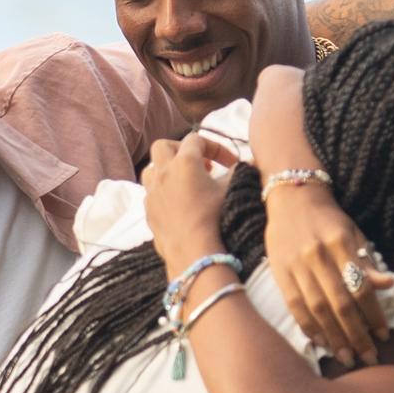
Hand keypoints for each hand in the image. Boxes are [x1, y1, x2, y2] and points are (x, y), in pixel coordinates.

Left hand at [139, 131, 238, 271]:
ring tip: (185, 181)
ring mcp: (152, 192)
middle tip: (200, 164)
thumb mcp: (231, 190)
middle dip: (181, 150)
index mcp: (184, 162)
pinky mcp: (148, 211)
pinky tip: (178, 203)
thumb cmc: (215, 218)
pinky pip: (152, 192)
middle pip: (164, 146)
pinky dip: (163, 190)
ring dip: (167, 169)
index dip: (216, 147)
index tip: (230, 163)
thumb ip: (239, 172)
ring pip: (152, 168)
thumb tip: (245, 165)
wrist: (194, 252)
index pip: (197, 140)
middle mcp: (163, 172)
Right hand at [266, 188, 393, 371]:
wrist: (292, 197)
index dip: (373, 314)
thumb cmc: (328, 219)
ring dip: (334, 337)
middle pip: (340, 303)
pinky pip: (295, 306)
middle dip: (356, 334)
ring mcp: (296, 266)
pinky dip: (309, 327)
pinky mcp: (279, 273)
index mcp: (341, 244)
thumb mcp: (353, 233)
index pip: (360, 286)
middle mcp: (318, 256)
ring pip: (317, 309)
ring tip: (346, 357)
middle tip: (368, 357)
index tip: (383, 335)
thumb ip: (368, 261)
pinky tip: (321, 343)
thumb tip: (390, 284)